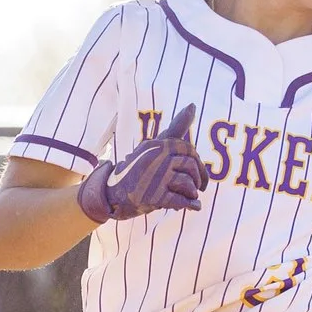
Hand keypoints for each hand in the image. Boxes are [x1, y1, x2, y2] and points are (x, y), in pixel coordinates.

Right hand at [76, 103, 205, 223]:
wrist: (112, 192)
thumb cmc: (139, 167)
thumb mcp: (155, 146)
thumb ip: (176, 128)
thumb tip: (193, 105)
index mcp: (156, 145)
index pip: (188, 149)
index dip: (199, 164)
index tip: (200, 176)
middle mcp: (154, 158)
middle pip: (190, 165)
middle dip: (199, 179)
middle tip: (198, 187)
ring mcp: (153, 177)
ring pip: (188, 183)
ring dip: (193, 193)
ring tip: (191, 197)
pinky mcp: (152, 196)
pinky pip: (180, 200)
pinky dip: (190, 204)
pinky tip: (193, 206)